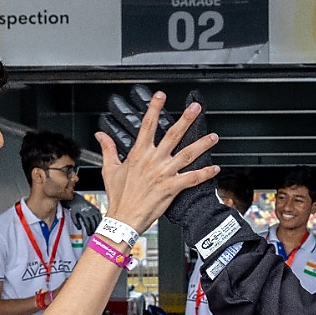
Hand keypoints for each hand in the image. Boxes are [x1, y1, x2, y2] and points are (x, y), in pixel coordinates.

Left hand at [62, 192, 102, 234]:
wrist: (78, 200)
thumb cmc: (75, 208)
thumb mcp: (73, 215)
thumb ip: (76, 222)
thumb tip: (80, 228)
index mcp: (84, 214)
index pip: (88, 224)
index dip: (89, 230)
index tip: (88, 234)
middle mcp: (90, 212)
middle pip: (94, 223)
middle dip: (93, 229)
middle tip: (92, 233)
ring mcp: (94, 210)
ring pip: (98, 220)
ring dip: (97, 226)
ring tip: (96, 230)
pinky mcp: (96, 209)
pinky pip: (100, 216)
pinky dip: (100, 221)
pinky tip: (99, 225)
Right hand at [99, 86, 254, 266]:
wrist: (124, 218)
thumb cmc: (118, 196)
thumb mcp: (110, 169)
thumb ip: (108, 149)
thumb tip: (100, 135)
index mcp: (139, 153)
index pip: (148, 125)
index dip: (155, 108)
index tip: (161, 95)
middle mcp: (153, 160)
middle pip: (173, 135)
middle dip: (186, 119)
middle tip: (196, 108)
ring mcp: (164, 173)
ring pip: (187, 155)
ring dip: (202, 145)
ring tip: (214, 136)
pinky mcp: (171, 188)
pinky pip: (192, 178)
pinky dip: (204, 173)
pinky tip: (215, 168)